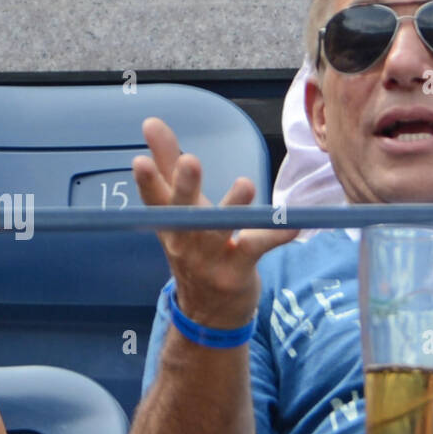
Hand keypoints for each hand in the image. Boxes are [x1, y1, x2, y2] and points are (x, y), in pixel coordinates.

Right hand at [132, 116, 295, 329]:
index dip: (146, 182)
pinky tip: (292, 225)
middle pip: (183, 211)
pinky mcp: (237, 271)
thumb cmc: (195, 244)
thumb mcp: (179, 208)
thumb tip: (151, 121)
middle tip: (190, 160)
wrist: (209, 312)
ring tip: (246, 183)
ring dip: (232, 207)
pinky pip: (257, 249)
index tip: (139, 160)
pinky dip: (275, 236)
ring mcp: (210, 258)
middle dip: (185, 187)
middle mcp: (186, 240)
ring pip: (219, 230)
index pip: (154, 200)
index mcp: (170, 222)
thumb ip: (167, 163)